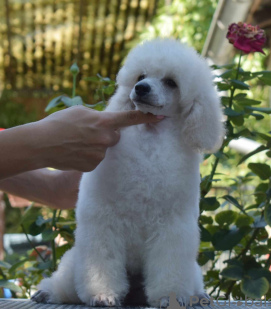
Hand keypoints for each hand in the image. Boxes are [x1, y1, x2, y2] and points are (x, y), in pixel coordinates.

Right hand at [37, 105, 163, 171]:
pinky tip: (76, 153)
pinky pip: (97, 159)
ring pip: (105, 149)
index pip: (130, 119)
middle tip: (88, 133)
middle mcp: (106, 139)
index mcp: (104, 122)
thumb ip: (98, 116)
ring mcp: (100, 155)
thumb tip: (107, 122)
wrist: (41, 144)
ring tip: (77, 143)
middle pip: (116, 136)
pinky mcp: (93, 166)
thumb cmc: (58, 123)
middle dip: (107, 135)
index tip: (161, 116)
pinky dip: (89, 156)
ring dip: (96, 146)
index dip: (147, 117)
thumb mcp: (80, 112)